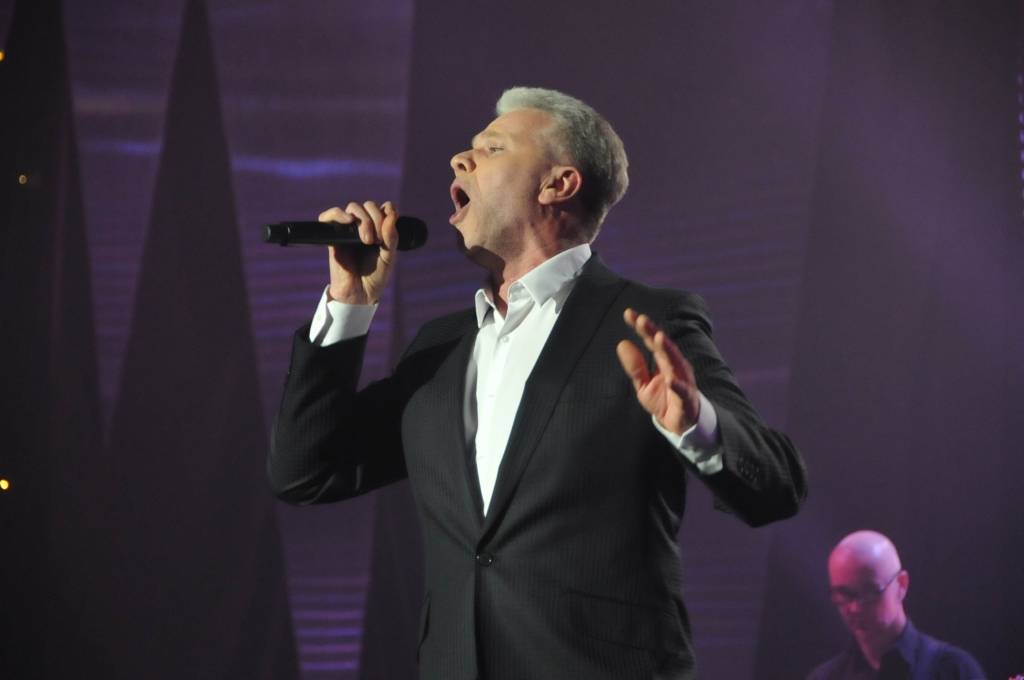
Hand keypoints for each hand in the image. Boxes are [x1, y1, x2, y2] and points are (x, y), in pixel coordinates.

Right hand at [319, 201, 398, 304]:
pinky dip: (337, 214)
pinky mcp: (333, 237)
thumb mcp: (389, 257)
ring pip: (353, 208)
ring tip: (366, 240)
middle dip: (376, 219)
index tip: (389, 229)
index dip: (388, 212)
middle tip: (377, 241)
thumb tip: (391, 214)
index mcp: (379, 229)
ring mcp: (348, 230)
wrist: (360, 294)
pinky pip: (328, 216)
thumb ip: (392, 237)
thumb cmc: (375, 276)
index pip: (384, 207)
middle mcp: (363, 226)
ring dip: (363, 219)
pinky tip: (348, 221)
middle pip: (368, 206)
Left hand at [616, 308, 700, 435]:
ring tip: (659, 338)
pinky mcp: (687, 399)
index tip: (628, 313)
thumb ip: (634, 366)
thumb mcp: (643, 384)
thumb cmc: (663, 399)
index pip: (651, 340)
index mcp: (663, 360)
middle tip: (642, 319)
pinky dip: (679, 387)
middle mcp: (675, 366)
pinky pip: (683, 392)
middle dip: (654, 332)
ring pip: (676, 363)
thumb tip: (621, 343)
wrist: (680, 424)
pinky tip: (672, 381)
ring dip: (668, 351)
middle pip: (664, 346)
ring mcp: (683, 381)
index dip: (641, 327)